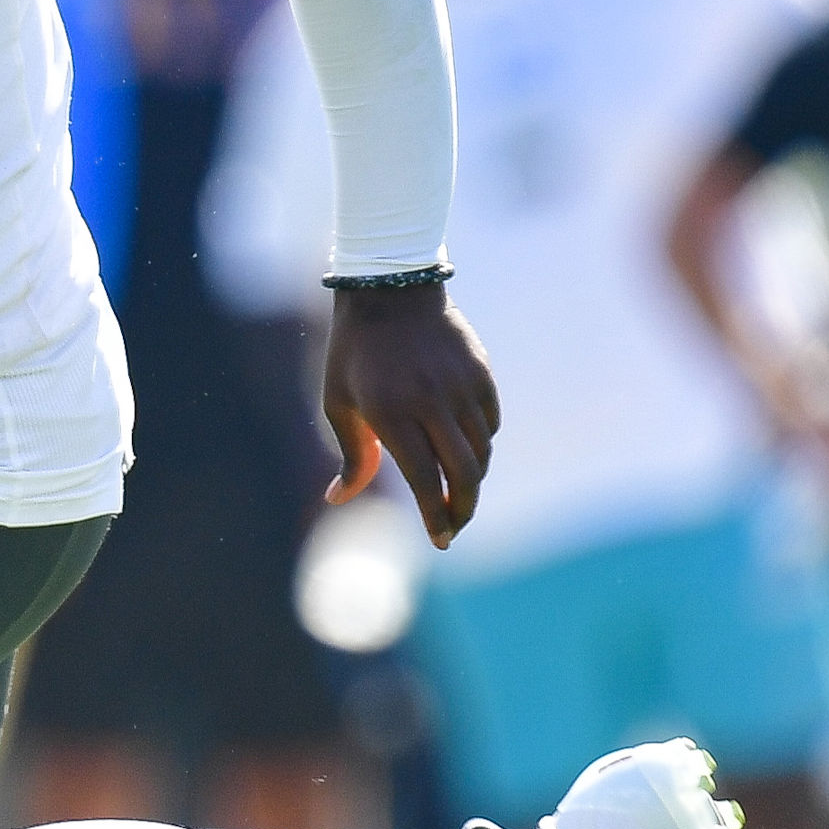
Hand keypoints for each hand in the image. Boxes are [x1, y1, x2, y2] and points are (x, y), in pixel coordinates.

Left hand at [324, 279, 499, 548]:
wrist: (390, 288)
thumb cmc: (354, 352)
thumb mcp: (339, 402)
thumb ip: (350, 455)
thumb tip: (338, 500)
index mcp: (391, 412)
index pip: (425, 480)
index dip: (436, 517)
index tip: (440, 539)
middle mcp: (430, 401)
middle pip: (464, 473)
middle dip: (463, 510)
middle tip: (454, 526)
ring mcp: (460, 385)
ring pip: (481, 451)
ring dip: (473, 480)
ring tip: (458, 492)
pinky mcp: (480, 372)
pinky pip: (489, 422)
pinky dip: (481, 444)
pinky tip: (465, 450)